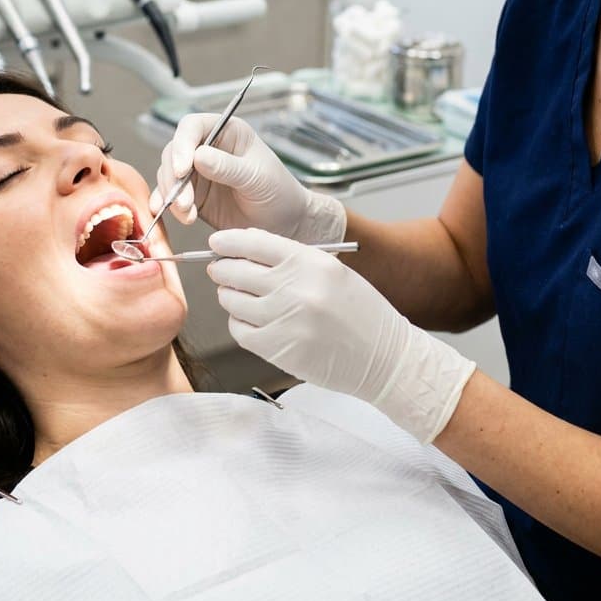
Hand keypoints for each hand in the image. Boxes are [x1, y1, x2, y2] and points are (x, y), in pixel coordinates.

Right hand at [151, 113, 345, 242]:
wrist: (285, 225)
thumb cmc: (279, 192)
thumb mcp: (256, 177)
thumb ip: (227, 167)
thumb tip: (197, 156)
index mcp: (227, 132)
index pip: (193, 127)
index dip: (182, 144)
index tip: (182, 169)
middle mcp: (208, 148)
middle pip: (174, 152)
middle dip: (174, 177)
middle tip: (183, 202)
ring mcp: (198, 173)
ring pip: (168, 175)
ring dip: (172, 195)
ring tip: (187, 214)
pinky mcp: (192, 196)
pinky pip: (170, 197)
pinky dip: (168, 206)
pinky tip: (173, 216)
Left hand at [208, 228, 475, 443]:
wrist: (384, 358)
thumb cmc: (360, 312)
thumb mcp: (332, 271)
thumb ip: (291, 259)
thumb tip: (245, 250)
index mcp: (310, 263)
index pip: (254, 243)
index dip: (228, 242)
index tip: (216, 244)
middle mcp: (295, 288)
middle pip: (236, 271)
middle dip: (222, 269)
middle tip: (219, 270)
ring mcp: (284, 320)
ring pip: (232, 301)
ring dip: (229, 297)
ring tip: (237, 296)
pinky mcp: (277, 349)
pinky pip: (240, 330)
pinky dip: (239, 323)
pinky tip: (250, 320)